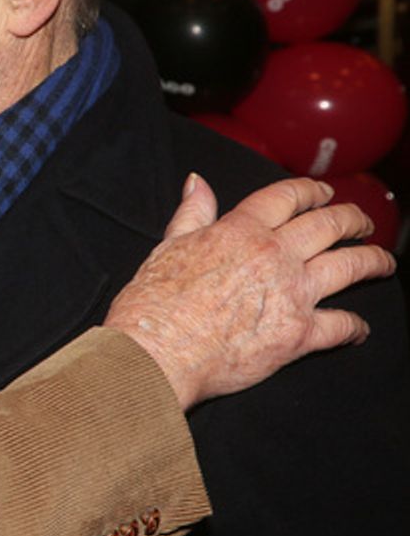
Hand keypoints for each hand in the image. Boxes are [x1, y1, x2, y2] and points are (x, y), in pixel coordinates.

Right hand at [105, 174, 394, 409]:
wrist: (156, 351)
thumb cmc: (153, 303)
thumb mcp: (167, 246)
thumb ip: (191, 213)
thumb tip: (197, 184)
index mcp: (241, 230)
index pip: (287, 197)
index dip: (310, 191)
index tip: (322, 192)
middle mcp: (275, 256)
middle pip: (330, 225)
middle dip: (352, 219)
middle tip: (360, 222)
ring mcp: (292, 294)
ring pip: (350, 266)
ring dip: (373, 261)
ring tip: (381, 262)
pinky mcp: (298, 335)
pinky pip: (342, 326)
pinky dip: (355, 327)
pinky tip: (359, 329)